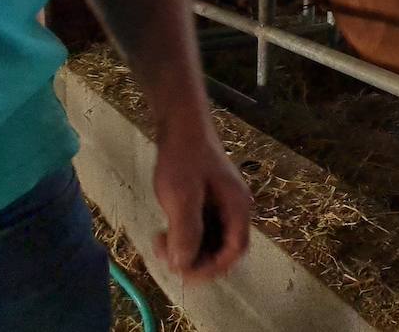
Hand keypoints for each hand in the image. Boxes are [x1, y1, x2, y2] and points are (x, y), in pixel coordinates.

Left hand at [152, 120, 250, 283]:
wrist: (181, 125)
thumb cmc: (184, 157)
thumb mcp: (182, 196)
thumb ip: (185, 231)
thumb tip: (182, 265)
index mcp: (237, 207)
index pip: (235, 248)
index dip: (214, 267)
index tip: (187, 273)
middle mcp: (233, 209)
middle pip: (222, 248)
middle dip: (196, 259)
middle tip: (167, 255)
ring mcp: (220, 205)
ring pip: (208, 240)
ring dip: (187, 248)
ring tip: (161, 241)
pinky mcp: (207, 202)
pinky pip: (199, 229)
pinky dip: (183, 236)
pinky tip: (163, 231)